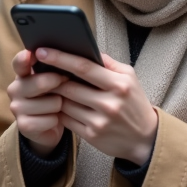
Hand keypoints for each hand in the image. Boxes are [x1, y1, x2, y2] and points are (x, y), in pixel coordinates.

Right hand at [7, 49, 66, 155]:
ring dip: (61, 105)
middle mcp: (15, 89)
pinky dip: (58, 120)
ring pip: (53, 102)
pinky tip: (54, 119)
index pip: (20, 62)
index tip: (31, 54)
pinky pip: (51, 119)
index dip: (25, 58)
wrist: (49, 126)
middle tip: (64, 83)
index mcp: (22, 73)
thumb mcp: (55, 80)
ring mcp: (16, 108)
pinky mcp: (23, 125)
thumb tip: (70, 56)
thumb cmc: (55, 96)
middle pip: (42, 82)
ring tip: (58, 106)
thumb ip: (56, 66)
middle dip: (60, 83)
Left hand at [36, 48, 159, 165]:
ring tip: (50, 88)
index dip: (60, 58)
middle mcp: (109, 103)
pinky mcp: (92, 135)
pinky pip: (66, 120)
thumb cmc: (135, 102)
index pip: (83, 67)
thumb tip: (86, 49)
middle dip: (52, 78)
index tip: (42, 51)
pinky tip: (58, 106)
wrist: (145, 138)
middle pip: (69, 86)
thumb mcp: (129, 78)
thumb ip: (108, 63)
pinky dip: (60, 111)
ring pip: (65, 104)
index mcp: (119, 84)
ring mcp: (99, 121)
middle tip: (41, 71)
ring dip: (55, 95)